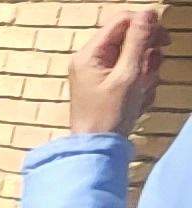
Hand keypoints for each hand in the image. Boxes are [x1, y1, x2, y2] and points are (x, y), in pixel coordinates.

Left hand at [76, 5, 167, 136]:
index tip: (164, 40)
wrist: (98, 148)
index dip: (145, 26)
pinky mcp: (108, 86)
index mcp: (90, 54)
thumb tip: (148, 13)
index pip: (121, 22)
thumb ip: (138, 42)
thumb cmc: (110, 114)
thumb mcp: (128, 75)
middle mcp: (91, 60)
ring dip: (146, 72)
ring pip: (134, 58)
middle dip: (146, 54)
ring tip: (141, 91)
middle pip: (129, 39)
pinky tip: (138, 100)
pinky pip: (131, 75)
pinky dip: (140, 85)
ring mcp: (99, 74)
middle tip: (150, 71)